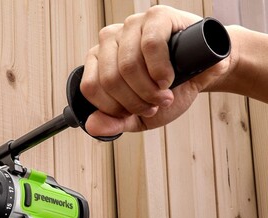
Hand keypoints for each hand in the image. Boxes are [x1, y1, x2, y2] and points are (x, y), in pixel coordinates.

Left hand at [81, 5, 229, 136]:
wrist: (201, 76)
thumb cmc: (166, 93)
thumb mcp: (137, 117)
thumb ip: (114, 124)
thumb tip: (92, 126)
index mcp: (99, 61)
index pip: (91, 87)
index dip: (114, 108)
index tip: (134, 112)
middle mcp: (111, 40)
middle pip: (110, 79)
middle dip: (134, 102)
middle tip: (153, 106)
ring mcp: (132, 26)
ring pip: (127, 65)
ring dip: (148, 89)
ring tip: (164, 95)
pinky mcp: (156, 16)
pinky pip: (150, 45)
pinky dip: (160, 69)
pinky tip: (168, 78)